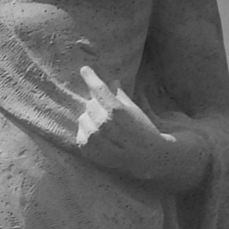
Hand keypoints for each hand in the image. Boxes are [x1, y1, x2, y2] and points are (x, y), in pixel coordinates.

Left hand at [75, 66, 207, 192]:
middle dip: (98, 105)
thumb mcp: (135, 109)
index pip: (98, 88)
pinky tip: (100, 137)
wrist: (148, 158)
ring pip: (82, 118)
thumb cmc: (145, 130)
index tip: (85, 69)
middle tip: (109, 113)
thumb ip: (120, 95)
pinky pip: (80, 134)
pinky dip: (87, 133)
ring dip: (91, 119)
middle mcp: (103, 123)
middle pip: (90, 103)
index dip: (90, 76)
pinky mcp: (89, 151)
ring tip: (106, 127)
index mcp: (116, 110)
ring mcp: (95, 139)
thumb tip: (111, 82)